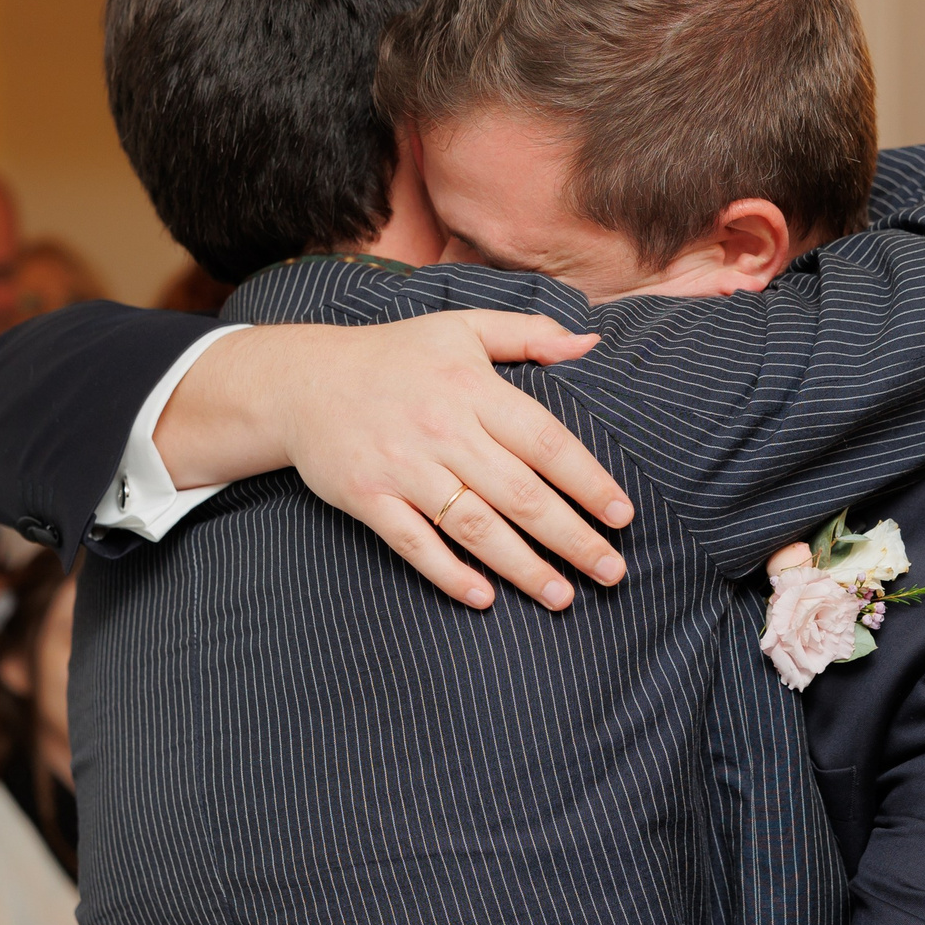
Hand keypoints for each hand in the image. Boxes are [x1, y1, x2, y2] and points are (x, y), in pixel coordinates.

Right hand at [163, 315, 632, 611]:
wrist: (302, 381)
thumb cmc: (394, 355)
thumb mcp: (461, 327)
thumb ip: (529, 333)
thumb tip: (592, 341)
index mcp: (472, 387)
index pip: (545, 441)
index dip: (587, 481)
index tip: (622, 515)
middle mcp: (442, 429)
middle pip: (520, 494)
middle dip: (572, 537)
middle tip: (611, 572)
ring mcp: (403, 467)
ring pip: (475, 526)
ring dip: (522, 567)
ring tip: (562, 596)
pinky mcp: (368, 497)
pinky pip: (414, 543)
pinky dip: (449, 573)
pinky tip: (484, 597)